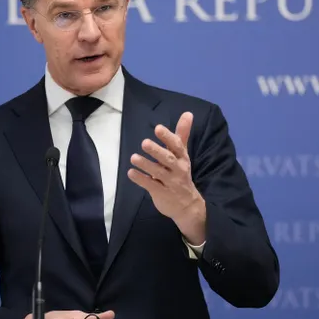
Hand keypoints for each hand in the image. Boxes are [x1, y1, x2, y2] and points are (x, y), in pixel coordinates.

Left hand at [127, 112, 205, 244]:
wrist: (187, 205)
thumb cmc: (180, 173)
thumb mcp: (182, 154)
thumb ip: (182, 134)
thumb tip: (188, 113)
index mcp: (182, 158)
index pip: (177, 146)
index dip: (168, 137)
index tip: (158, 128)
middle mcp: (178, 169)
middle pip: (168, 159)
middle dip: (157, 151)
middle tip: (144, 142)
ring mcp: (170, 183)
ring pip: (158, 173)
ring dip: (146, 165)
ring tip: (134, 158)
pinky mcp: (162, 194)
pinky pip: (151, 186)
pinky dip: (141, 179)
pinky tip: (131, 173)